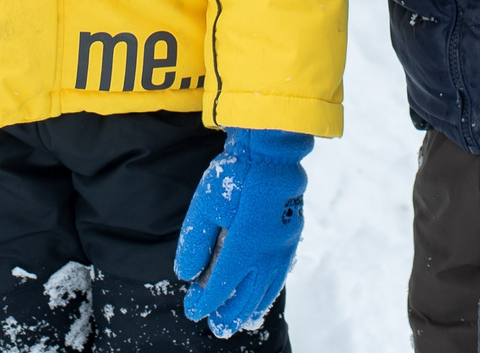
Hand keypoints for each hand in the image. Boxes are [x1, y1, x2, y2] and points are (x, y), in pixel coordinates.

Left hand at [175, 128, 311, 336]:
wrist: (274, 151)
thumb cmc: (236, 173)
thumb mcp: (205, 205)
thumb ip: (195, 242)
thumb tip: (186, 274)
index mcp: (243, 247)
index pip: (221, 285)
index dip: (205, 302)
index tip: (193, 310)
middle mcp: (267, 254)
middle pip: (248, 296)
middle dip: (230, 314)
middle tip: (217, 328)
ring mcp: (283, 246)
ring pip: (268, 289)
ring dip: (252, 308)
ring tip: (241, 322)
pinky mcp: (292, 236)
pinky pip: (281, 274)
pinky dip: (269, 291)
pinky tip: (264, 294)